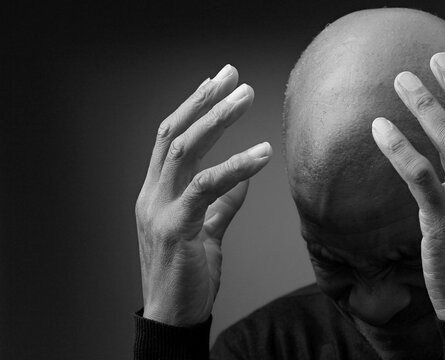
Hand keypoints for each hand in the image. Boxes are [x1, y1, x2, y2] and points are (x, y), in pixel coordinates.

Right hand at [135, 65, 271, 325]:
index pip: (171, 139)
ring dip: (216, 120)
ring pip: (184, 151)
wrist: (172, 318)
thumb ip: (220, 205)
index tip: (218, 83)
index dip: (193, 107)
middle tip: (233, 76)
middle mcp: (152, 195)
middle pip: (174, 134)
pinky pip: (205, 189)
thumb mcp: (206, 232)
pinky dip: (235, 168)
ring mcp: (159, 210)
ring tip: (245, 98)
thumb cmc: (187, 275)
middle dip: (204, 101)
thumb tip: (243, 183)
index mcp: (157, 193)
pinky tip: (261, 155)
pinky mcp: (176, 229)